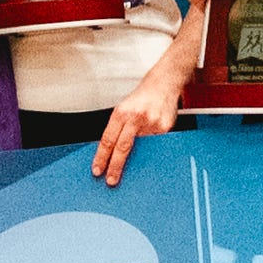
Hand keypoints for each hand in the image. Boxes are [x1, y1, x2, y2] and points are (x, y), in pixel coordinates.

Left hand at [91, 73, 183, 187]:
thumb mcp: (123, 108)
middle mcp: (136, 118)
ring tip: (130, 173)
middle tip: (110, 180)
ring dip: (134, 162)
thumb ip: (118, 127)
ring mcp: (151, 123)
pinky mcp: (165, 128)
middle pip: (122, 147)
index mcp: (121, 113)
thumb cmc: (142, 97)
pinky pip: (155, 146)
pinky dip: (149, 153)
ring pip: (140, 149)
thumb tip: (110, 151)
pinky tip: (147, 159)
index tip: (97, 170)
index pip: (108, 140)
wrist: (164, 82)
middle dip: (115, 166)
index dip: (101, 157)